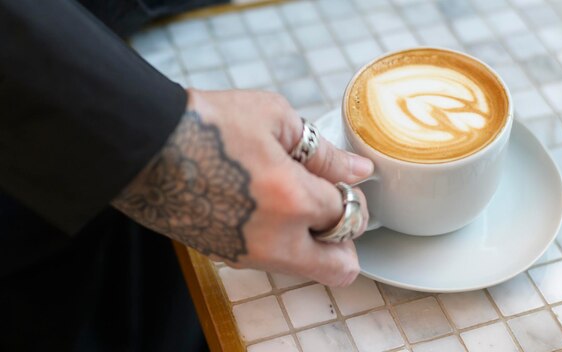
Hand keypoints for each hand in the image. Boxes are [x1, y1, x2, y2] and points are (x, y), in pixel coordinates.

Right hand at [112, 89, 373, 286]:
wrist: (144, 144)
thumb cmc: (207, 124)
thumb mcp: (275, 119)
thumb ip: (325, 154)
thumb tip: (357, 172)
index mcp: (291, 199)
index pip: (349, 213)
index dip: (351, 194)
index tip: (341, 181)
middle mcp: (273, 239)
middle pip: (340, 266)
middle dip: (345, 237)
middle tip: (330, 207)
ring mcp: (247, 255)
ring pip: (306, 267)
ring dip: (312, 240)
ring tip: (290, 198)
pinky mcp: (226, 257)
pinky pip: (272, 260)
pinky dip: (280, 240)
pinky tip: (261, 203)